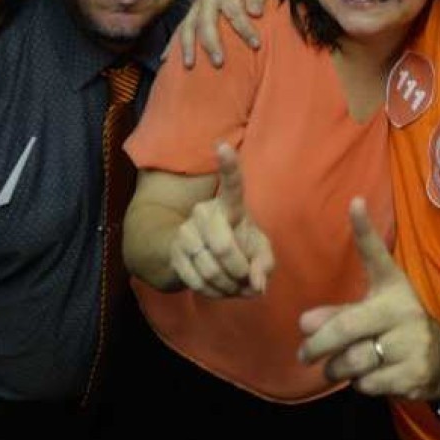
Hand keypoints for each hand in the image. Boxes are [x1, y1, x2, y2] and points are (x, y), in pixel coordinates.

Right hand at [173, 0, 269, 66]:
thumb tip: (255, 12)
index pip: (234, 11)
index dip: (245, 28)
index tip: (256, 44)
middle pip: (205, 22)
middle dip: (211, 43)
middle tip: (219, 63)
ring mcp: (197, 4)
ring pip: (188, 26)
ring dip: (187, 46)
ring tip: (189, 65)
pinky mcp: (194, 11)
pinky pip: (181, 28)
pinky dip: (172, 43)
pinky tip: (166, 59)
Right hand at [173, 144, 275, 296]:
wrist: (201, 257)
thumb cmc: (240, 246)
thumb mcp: (259, 252)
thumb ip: (264, 265)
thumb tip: (257, 284)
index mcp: (230, 204)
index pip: (231, 183)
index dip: (228, 166)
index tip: (222, 146)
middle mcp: (204, 212)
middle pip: (224, 248)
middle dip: (240, 272)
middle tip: (248, 282)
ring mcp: (186, 231)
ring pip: (210, 269)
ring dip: (229, 287)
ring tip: (236, 288)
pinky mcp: (174, 252)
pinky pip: (196, 281)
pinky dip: (214, 293)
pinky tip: (220, 290)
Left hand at [298, 200, 439, 398]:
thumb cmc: (394, 328)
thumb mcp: (370, 313)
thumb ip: (336, 316)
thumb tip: (304, 324)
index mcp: (391, 287)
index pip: (375, 255)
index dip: (364, 229)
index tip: (354, 202)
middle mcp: (403, 310)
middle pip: (347, 328)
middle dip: (318, 344)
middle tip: (304, 353)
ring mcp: (412, 342)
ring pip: (355, 360)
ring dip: (337, 368)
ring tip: (337, 366)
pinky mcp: (414, 372)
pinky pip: (369, 383)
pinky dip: (360, 384)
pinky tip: (369, 376)